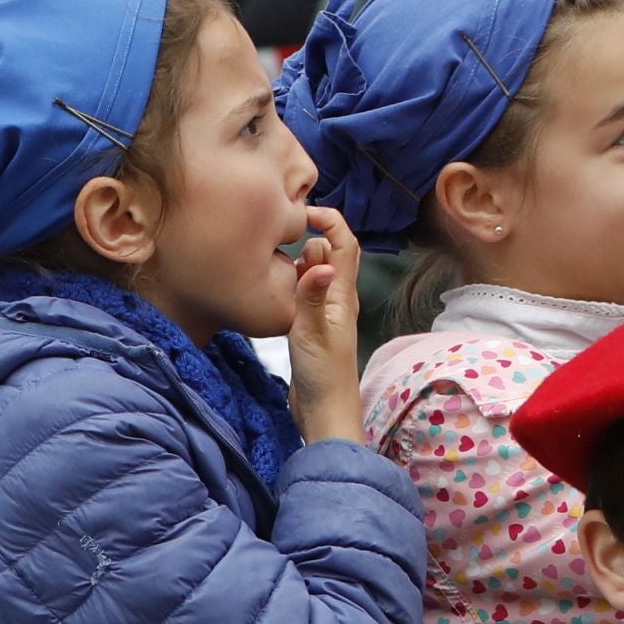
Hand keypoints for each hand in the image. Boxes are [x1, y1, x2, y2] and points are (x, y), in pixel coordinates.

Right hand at [285, 205, 365, 445]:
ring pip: (321, 270)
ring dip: (305, 256)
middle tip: (286, 229)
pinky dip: (298, 278)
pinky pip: (310, 290)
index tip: (304, 212)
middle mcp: (339, 298)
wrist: (324, 411)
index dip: (330, 220)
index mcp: (343, 295)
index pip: (344, 243)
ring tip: (279, 254)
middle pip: (336, 252)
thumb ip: (313, 294)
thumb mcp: (311, 332)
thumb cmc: (322, 376)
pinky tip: (280, 285)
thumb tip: (320, 255)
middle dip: (317, 232)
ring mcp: (328, 311)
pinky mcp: (315, 324)